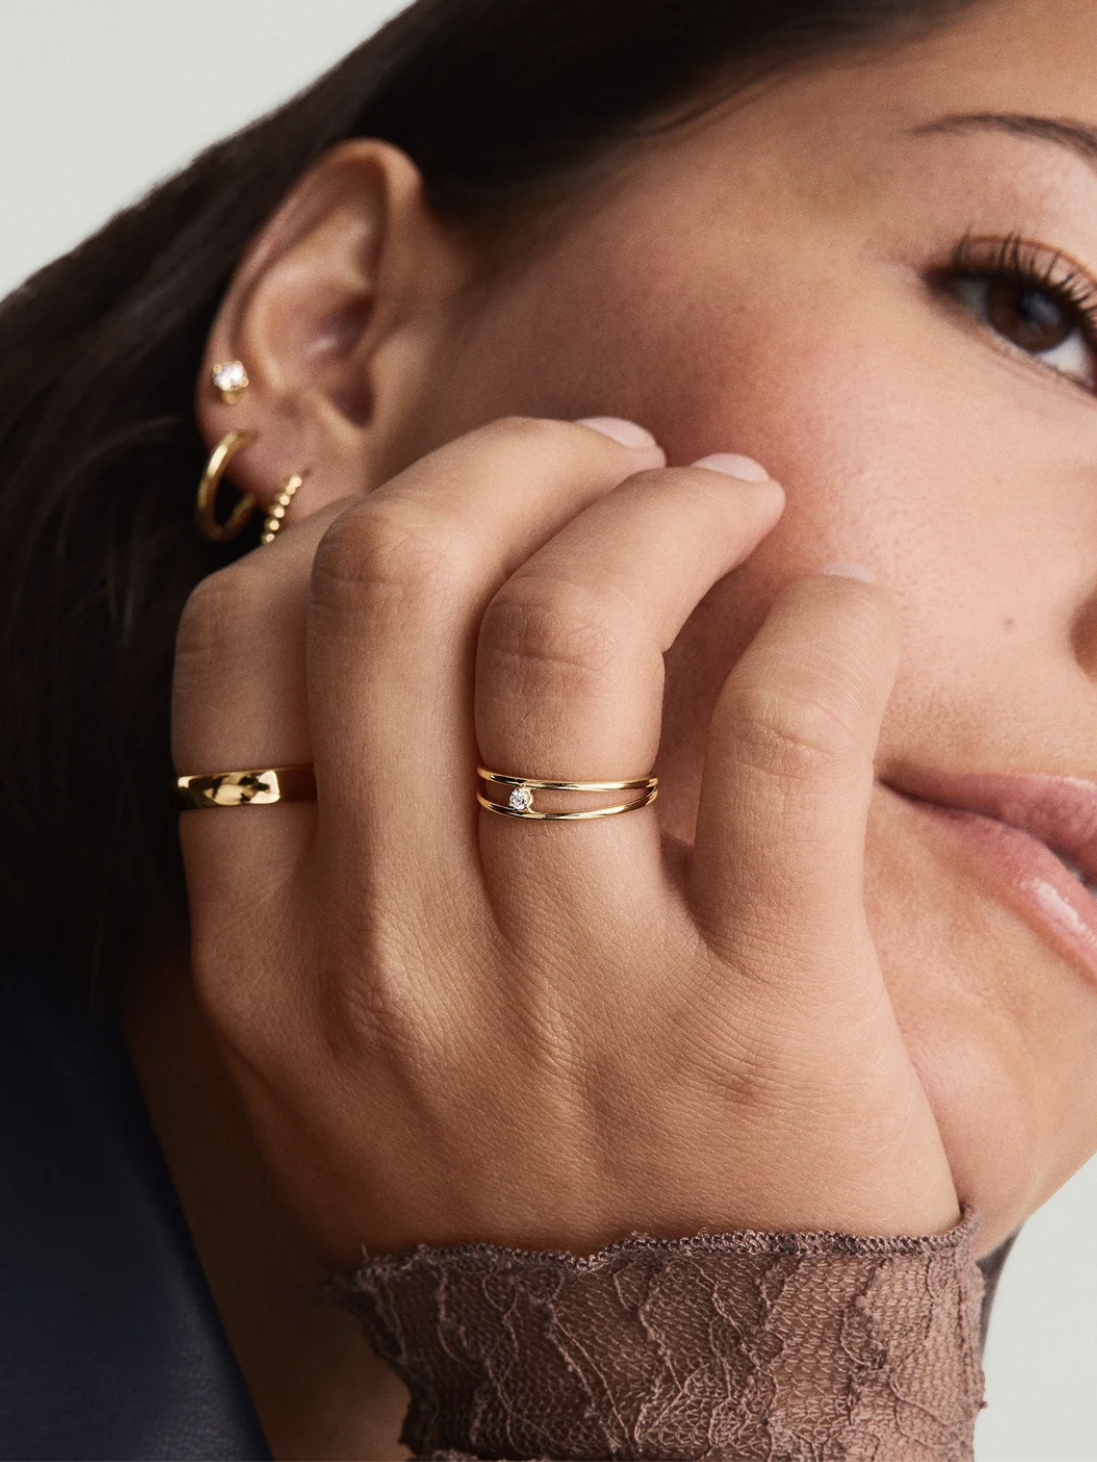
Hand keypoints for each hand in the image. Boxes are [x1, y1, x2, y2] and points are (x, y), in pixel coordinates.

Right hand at [172, 416, 958, 1262]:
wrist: (648, 1419)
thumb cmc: (508, 1194)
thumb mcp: (341, 1050)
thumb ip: (328, 862)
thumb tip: (386, 621)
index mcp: (276, 951)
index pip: (240, 643)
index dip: (351, 527)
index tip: (460, 520)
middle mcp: (394, 953)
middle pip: (400, 582)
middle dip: (513, 466)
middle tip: (614, 463)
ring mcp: (572, 987)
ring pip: (571, 627)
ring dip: (663, 512)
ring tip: (729, 501)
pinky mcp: (758, 1014)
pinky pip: (779, 742)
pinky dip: (823, 628)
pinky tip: (841, 612)